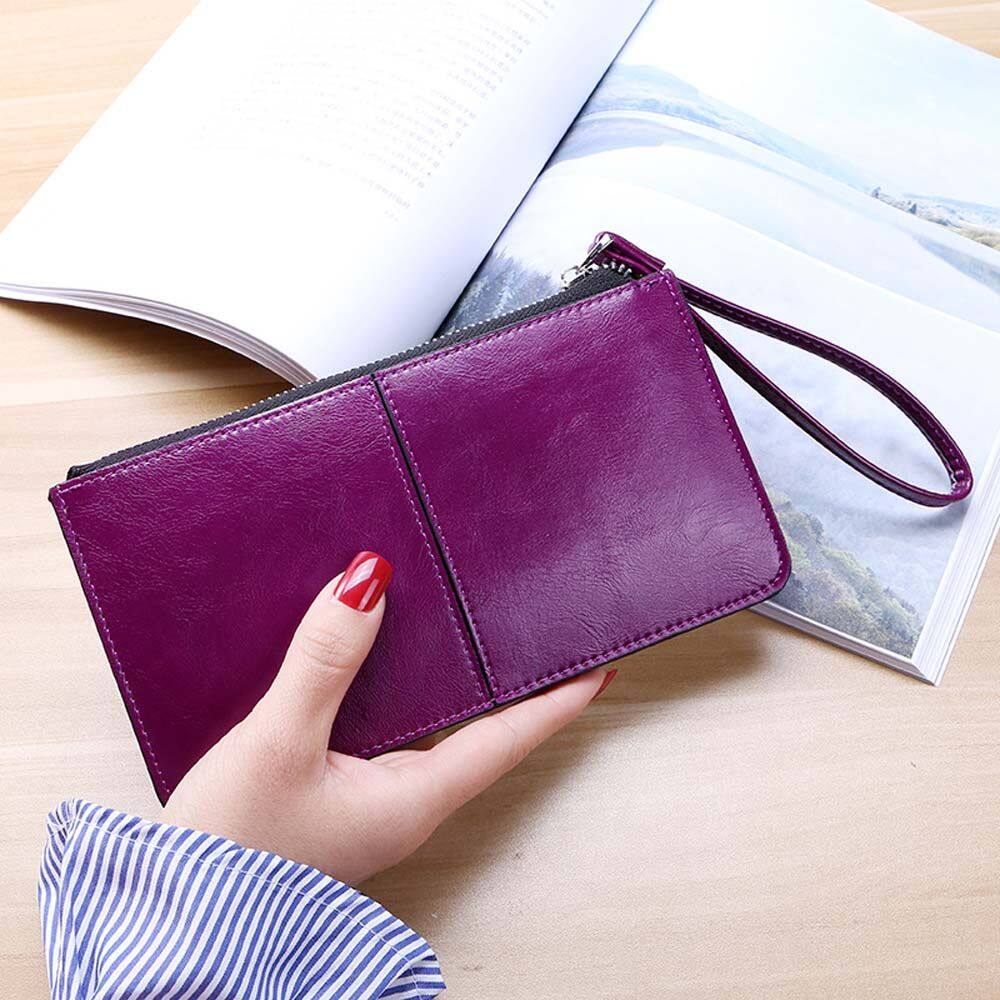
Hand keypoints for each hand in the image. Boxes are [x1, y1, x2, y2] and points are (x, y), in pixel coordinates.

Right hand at [162, 551, 613, 883]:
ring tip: (468, 632)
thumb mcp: (277, 745)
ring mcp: (373, 802)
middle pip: (479, 734)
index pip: (506, 740)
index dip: (556, 700)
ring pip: (432, 731)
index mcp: (413, 798)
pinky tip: (381, 664)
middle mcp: (405, 801)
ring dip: (455, 686)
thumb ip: (324, 663)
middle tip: (534, 629)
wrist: (171, 922)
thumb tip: (371, 582)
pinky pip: (389, 733)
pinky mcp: (339, 794)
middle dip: (510, 684)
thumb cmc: (231, 849)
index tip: (602, 661)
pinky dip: (400, 693)